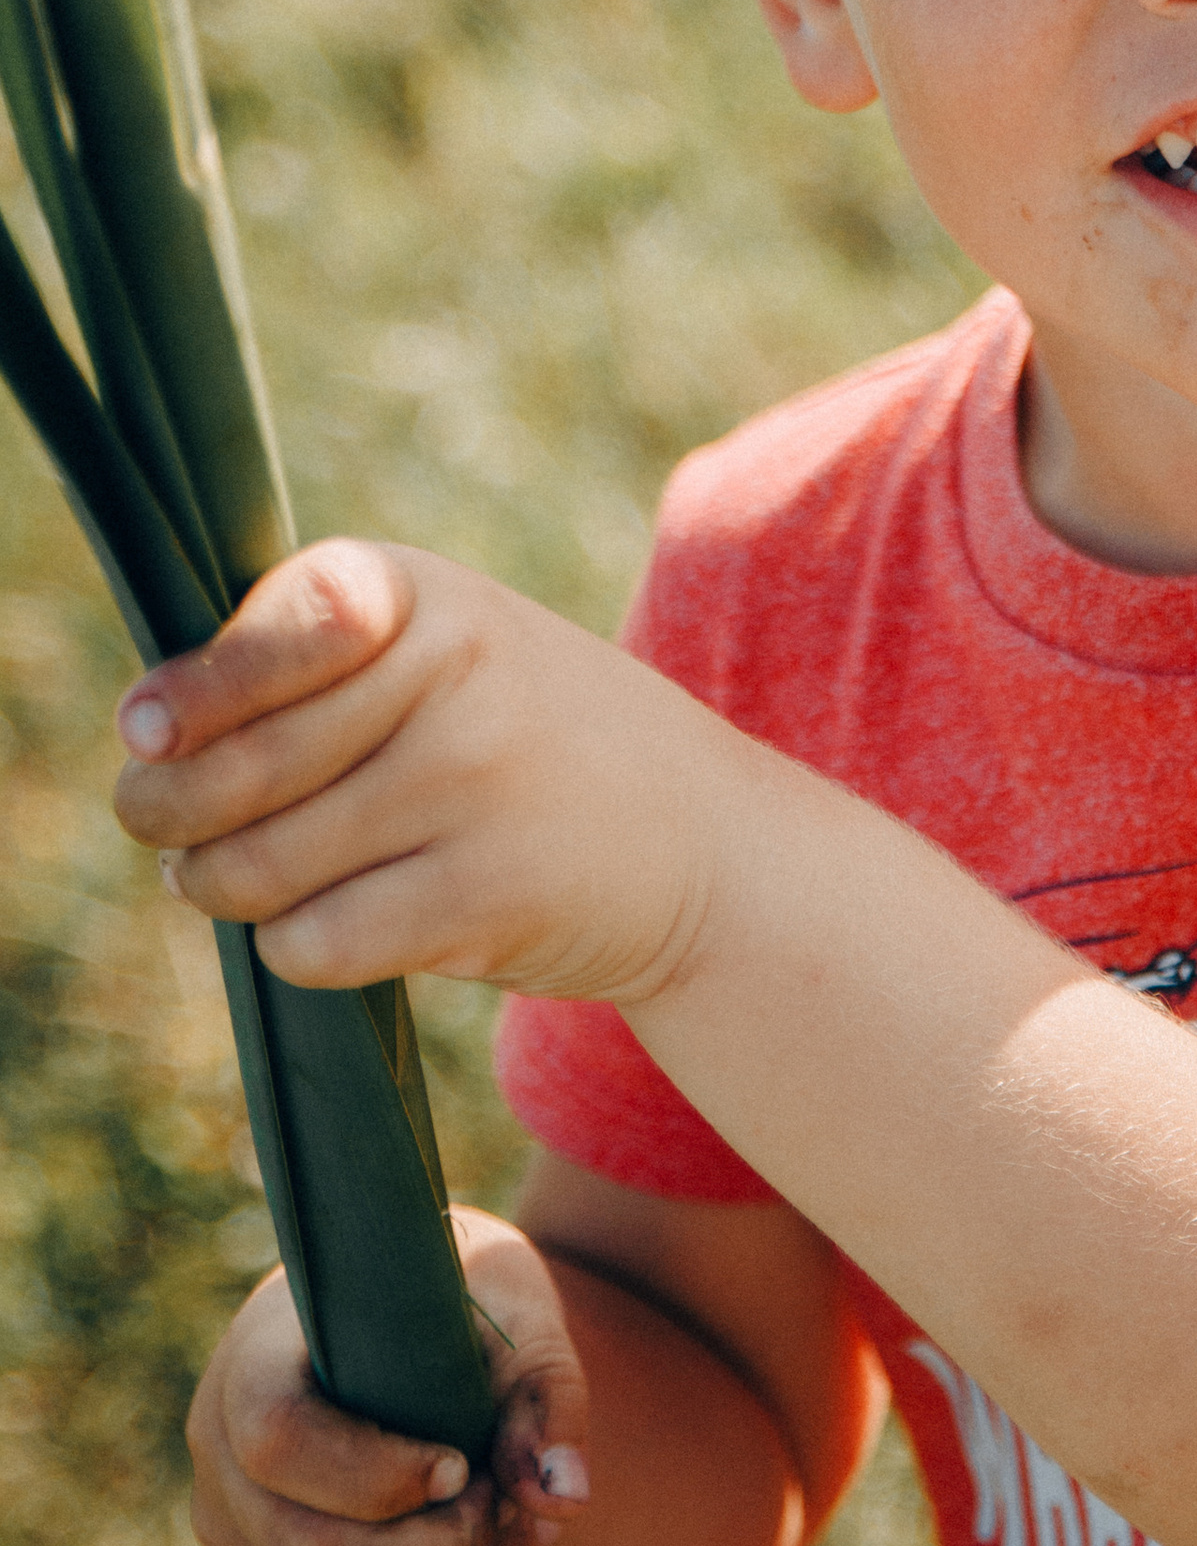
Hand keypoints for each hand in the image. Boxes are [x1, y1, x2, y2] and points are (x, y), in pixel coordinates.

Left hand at [112, 539, 731, 1001]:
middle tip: (163, 827)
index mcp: (432, 596)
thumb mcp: (449, 651)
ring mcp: (473, 783)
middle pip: (232, 770)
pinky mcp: (483, 895)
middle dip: (168, 814)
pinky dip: (300, 948)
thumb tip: (143, 751)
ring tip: (253, 877)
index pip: (277, 629)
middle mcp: (456, 674)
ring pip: (254, 867)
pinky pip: (312, 944)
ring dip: (227, 890)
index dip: (195, 690)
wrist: (705, 839)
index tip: (145, 732)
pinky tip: (346, 922)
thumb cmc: (529, 741)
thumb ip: (311, 667)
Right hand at [187, 1211, 588, 1545]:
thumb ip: (542, 1388)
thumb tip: (562, 1497)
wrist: (414, 1316)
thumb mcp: (508, 1306)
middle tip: (516, 1514)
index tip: (460, 1466)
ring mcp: (234, 1537)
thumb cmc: (458, 1299)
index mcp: (255, 1359)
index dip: (374, 1475)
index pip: (277, 1440)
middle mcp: (220, 1456)